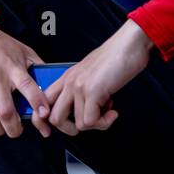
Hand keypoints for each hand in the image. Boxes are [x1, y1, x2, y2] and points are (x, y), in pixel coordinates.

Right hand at [0, 11, 53, 138]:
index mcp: (13, 67)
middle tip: (18, 131)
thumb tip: (51, 81)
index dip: (38, 103)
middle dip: (14, 128)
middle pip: (6, 111)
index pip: (28, 87)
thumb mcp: (22, 49)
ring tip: (2, 130)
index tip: (44, 116)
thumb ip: (36, 64)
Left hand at [44, 19, 151, 135]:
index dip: (45, 120)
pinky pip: (91, 122)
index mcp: (67, 77)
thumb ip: (83, 88)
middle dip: (71, 129)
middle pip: (55, 118)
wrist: (130, 44)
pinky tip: (113, 112)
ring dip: (96, 124)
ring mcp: (79, 87)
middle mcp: (69, 82)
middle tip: (88, 123)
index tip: (56, 128)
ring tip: (108, 111)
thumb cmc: (117, 56)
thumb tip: (86, 110)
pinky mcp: (92, 92)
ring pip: (78, 124)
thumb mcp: (92, 72)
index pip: (43, 101)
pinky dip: (105, 122)